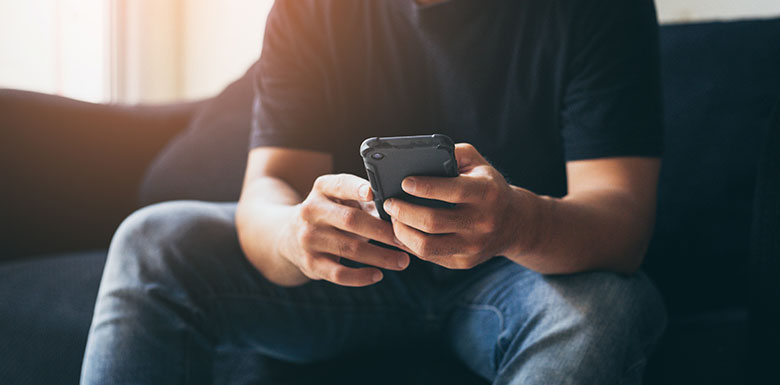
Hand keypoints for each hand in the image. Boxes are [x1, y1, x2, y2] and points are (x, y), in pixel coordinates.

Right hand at [278, 174, 409, 286]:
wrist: (290, 236)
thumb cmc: (332, 214)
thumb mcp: (341, 200)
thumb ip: (366, 201)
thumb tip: (402, 212)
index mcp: (322, 189)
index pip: (340, 185)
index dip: (356, 188)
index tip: (373, 193)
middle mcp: (311, 211)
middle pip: (350, 220)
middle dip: (381, 231)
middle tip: (406, 239)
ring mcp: (308, 238)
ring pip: (349, 248)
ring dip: (380, 256)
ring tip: (403, 260)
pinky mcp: (310, 263)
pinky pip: (338, 274)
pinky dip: (360, 276)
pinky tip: (378, 274)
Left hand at [383, 143, 533, 269]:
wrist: (515, 224)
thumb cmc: (488, 186)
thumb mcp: (478, 164)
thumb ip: (453, 153)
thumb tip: (419, 154)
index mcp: (487, 193)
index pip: (452, 191)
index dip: (424, 187)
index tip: (404, 182)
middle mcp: (482, 222)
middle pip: (433, 221)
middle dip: (403, 211)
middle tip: (388, 202)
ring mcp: (473, 246)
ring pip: (427, 246)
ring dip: (402, 232)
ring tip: (393, 218)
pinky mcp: (464, 262)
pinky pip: (429, 256)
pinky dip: (410, 244)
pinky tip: (402, 231)